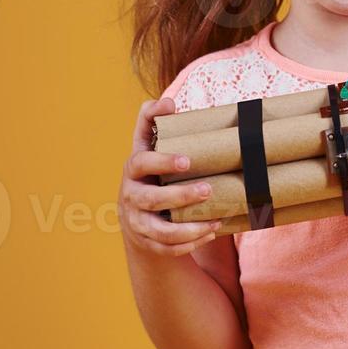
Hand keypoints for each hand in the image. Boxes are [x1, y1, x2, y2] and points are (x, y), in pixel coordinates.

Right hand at [118, 96, 222, 257]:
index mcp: (134, 170)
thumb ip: (152, 122)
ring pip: (161, 230)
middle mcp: (131, 196)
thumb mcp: (148, 148)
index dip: (162, 161)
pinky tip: (211, 232)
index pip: (142, 162)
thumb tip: (168, 101)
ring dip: (190, 227)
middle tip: (209, 189)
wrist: (137, 216)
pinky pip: (168, 247)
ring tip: (216, 219)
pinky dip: (191, 243)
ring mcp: (137, 221)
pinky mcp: (147, 242)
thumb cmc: (151, 174)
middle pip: (152, 199)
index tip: (187, 160)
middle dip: (181, 196)